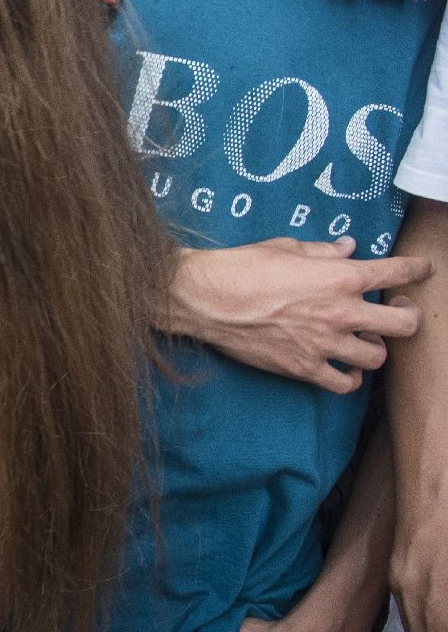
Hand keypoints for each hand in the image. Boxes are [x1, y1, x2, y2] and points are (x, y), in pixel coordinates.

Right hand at [166, 238, 430, 392]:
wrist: (205, 299)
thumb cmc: (242, 267)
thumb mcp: (286, 248)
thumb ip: (324, 251)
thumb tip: (348, 248)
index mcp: (340, 277)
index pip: (397, 272)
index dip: (418, 269)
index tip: (424, 269)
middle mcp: (340, 313)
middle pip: (404, 324)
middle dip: (409, 316)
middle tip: (399, 311)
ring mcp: (324, 344)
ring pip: (377, 357)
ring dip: (375, 347)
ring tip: (364, 340)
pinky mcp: (304, 368)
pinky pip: (345, 383)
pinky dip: (350, 377)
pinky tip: (344, 367)